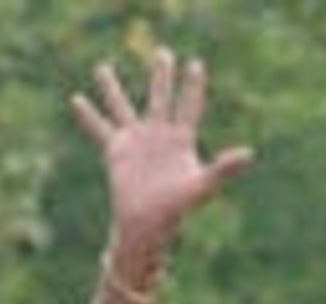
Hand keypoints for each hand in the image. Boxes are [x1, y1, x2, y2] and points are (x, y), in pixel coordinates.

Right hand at [70, 46, 252, 261]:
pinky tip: (77, 99)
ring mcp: (136, 142)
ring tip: (101, 67)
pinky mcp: (116, 151)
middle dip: (161, 76)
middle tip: (163, 52)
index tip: (196, 65)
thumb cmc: (175, 211)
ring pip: (123, 107)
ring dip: (112, 88)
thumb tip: (249, 154)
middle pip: (159, 97)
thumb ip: (222, 168)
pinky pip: (99, 128)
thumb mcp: (201, 186)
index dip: (193, 86)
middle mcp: (158, 136)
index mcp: (180, 140)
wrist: (145, 228)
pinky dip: (88, 115)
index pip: (189, 106)